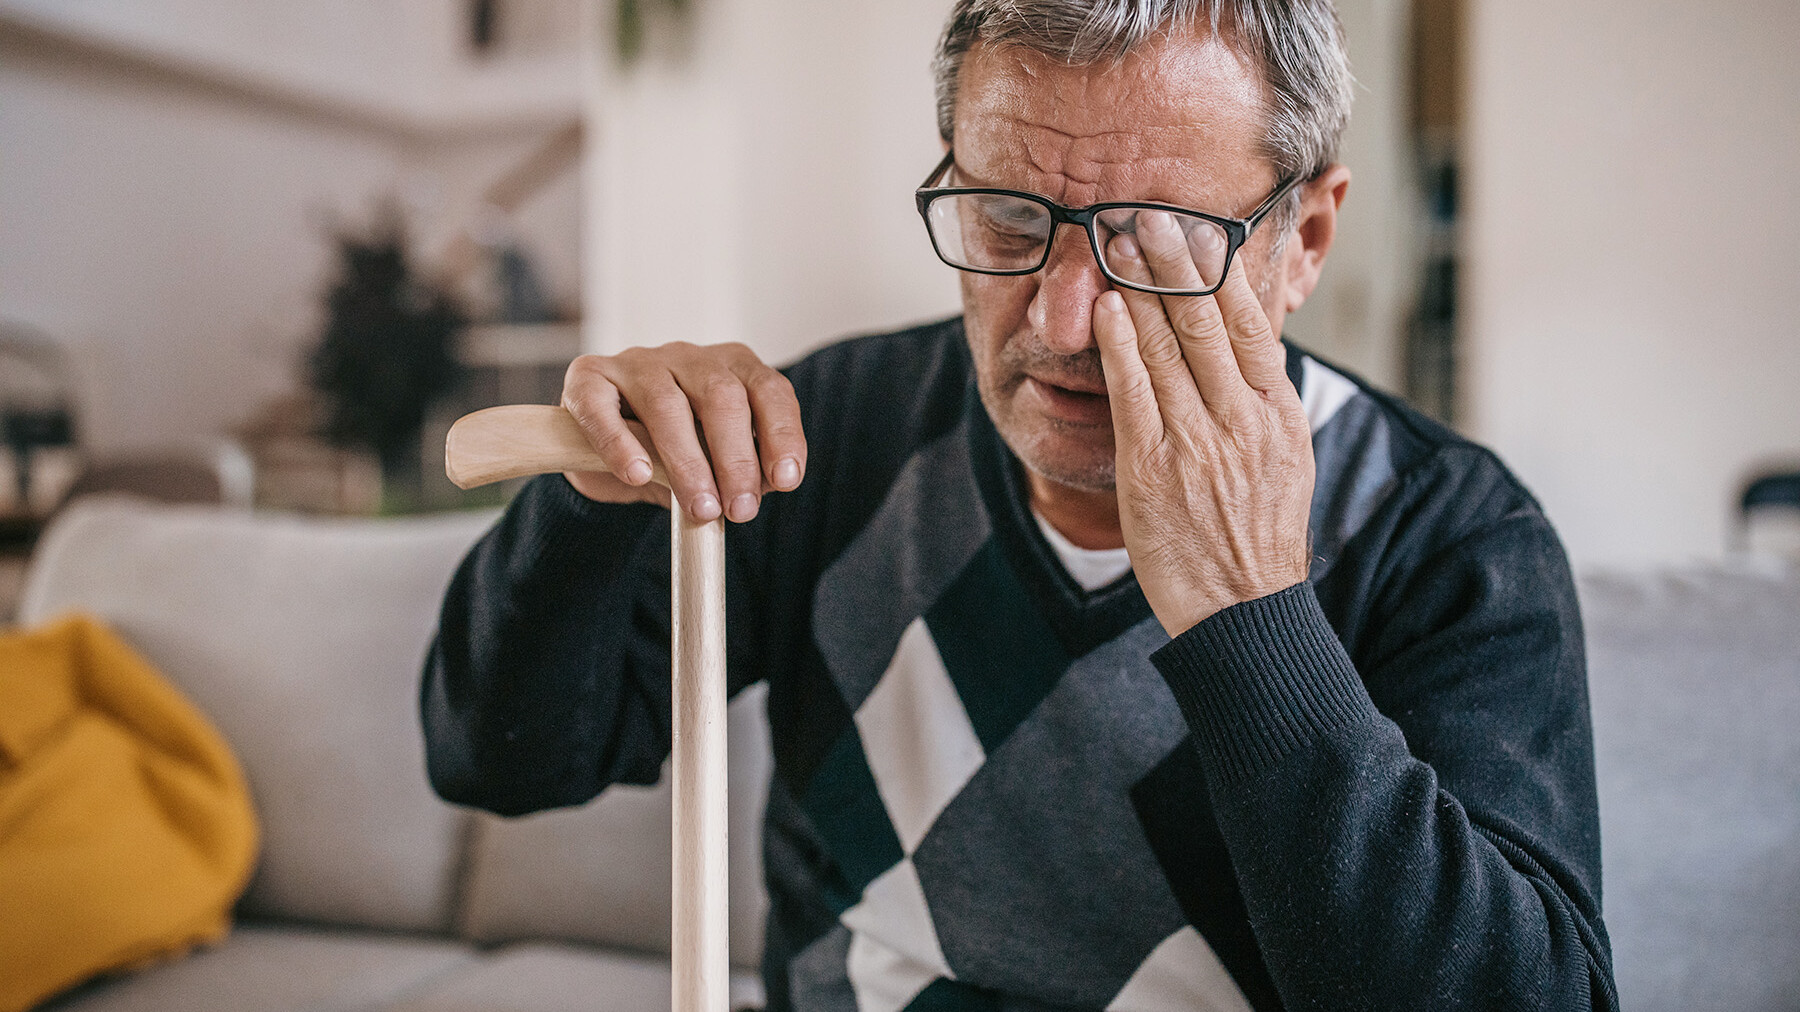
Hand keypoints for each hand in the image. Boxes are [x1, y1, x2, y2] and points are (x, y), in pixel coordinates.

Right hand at [559, 342, 805, 521]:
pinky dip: (620, 444)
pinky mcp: (589, 378)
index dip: (781, 435)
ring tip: (700, 506)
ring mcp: (638, 362)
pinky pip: (602, 407)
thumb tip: (760, 489)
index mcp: (732, 368)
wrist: (610, 458)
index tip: (785, 481)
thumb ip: (741, 471)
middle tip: (739, 509)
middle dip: (736, 458)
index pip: (769, 390)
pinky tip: (638, 475)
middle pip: (722, 394)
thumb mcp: (717, 463)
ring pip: (666, 402)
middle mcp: (689, 356)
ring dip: (687, 461)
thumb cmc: (675, 455)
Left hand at [1092, 211, 1314, 636]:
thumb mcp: (1285, 457)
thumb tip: (1249, 340)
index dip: (1221, 270)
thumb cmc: (1257, 534)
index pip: (1251, 322)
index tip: (1200, 228)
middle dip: (1173, 262)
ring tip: (1117, 243)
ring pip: (1167, 346)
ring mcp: (1197, 442)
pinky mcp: (1152, 468)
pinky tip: (1105, 308)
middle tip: (1147, 214)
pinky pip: (1134, 391)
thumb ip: (1263, 398)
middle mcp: (1241, 419)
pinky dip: (1118, 344)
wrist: (1243, 610)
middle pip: (1207, 321)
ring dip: (1139, 288)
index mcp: (1277, 413)